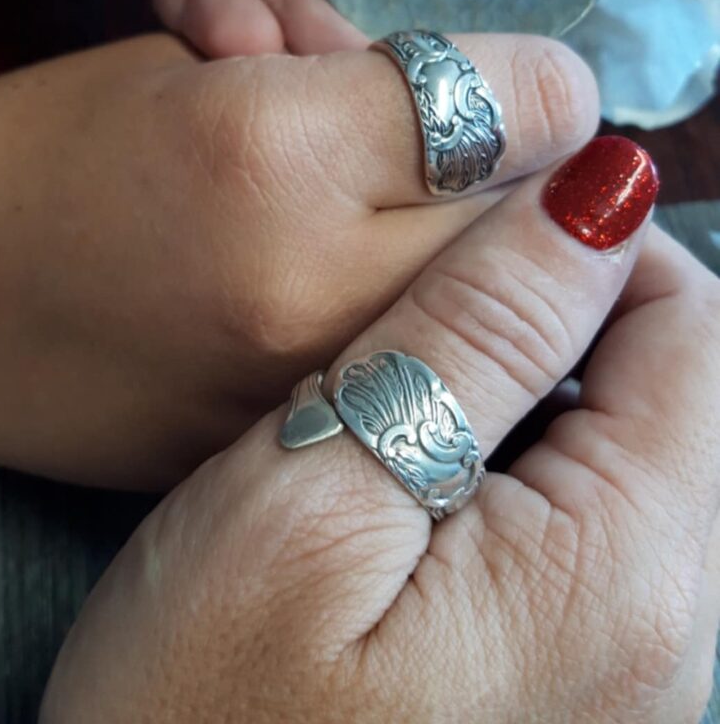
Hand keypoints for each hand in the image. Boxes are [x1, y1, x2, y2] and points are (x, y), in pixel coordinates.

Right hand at [0, 31, 595, 488]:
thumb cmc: (33, 163)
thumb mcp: (196, 70)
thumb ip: (355, 78)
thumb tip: (484, 94)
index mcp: (274, 150)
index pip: (510, 104)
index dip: (536, 83)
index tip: (531, 84)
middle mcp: (311, 286)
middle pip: (529, 222)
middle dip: (531, 177)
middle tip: (499, 152)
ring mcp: (309, 395)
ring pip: (498, 316)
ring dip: (493, 262)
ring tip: (435, 223)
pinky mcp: (296, 456)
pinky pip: (434, 387)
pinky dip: (437, 336)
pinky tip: (382, 302)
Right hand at [38, 145, 719, 723]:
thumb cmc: (198, 716)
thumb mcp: (315, 492)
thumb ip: (477, 337)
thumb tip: (604, 196)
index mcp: (625, 574)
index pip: (696, 329)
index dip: (591, 246)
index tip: (474, 236)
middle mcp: (671, 638)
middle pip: (676, 389)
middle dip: (555, 320)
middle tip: (406, 329)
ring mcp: (633, 671)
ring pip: (630, 447)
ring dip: (528, 389)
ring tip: (398, 407)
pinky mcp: (580, 681)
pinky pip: (591, 522)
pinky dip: (517, 464)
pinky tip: (416, 485)